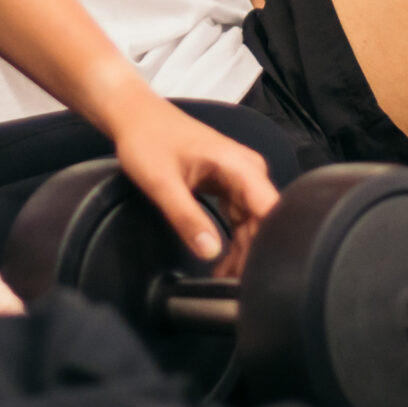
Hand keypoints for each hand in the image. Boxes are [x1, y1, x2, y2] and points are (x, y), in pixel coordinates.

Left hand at [110, 103, 279, 277]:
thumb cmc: (147, 139)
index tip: (259, 273)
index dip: (271, 245)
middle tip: (233, 289)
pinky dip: (235, 241)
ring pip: (255, 225)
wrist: (136, 117)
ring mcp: (241, 177)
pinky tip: (224, 262)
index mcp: (239, 166)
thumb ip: (186, 217)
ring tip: (225, 281)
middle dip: (254, 257)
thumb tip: (210, 252)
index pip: (272, 211)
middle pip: (265, 224)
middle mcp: (248, 171)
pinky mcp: (231, 184)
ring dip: (244, 253)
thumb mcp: (162, 182)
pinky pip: (242, 218)